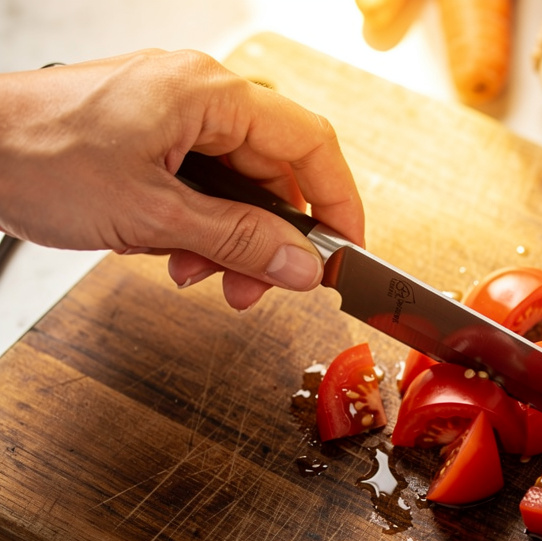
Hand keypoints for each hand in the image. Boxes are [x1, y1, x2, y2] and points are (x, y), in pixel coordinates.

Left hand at [0, 50, 363, 309]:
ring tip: (200, 276)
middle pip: (274, 174)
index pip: (310, 144)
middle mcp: (198, 96)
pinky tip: (174, 255)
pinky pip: (201, 185)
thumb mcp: (153, 215)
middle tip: (258, 287)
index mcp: (209, 94)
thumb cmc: (36, 157)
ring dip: (230, 241)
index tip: (346, 251)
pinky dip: (198, 227)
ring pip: (238, 187)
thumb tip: (302, 265)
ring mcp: (173, 115)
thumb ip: (240, 241)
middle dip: (269, 239)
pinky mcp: (151, 137)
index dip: (338, 201)